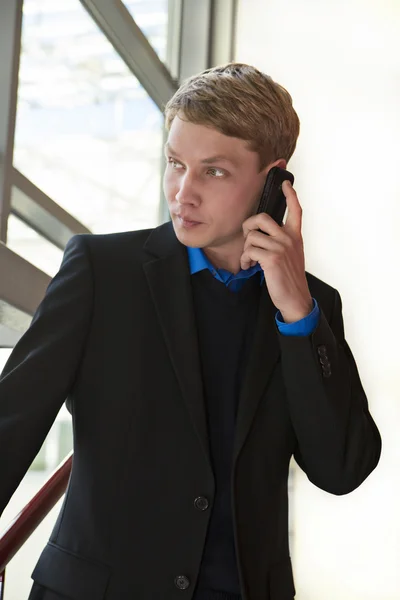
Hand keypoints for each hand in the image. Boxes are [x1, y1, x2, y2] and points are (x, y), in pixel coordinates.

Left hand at [241, 180, 312, 322]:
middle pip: (262, 218)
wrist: (295, 298)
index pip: (296, 210)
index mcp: (295, 236)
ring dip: (246, 250)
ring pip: (252, 237)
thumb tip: (263, 235)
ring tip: (249, 261)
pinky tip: (249, 267)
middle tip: (248, 240)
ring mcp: (281, 247)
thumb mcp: (292, 255)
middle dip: (248, 227)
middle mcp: (289, 239)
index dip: (290, 195)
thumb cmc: (290, 277)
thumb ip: (282, 242)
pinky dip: (245, 260)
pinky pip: (250, 251)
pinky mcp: (272, 258)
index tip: (286, 183)